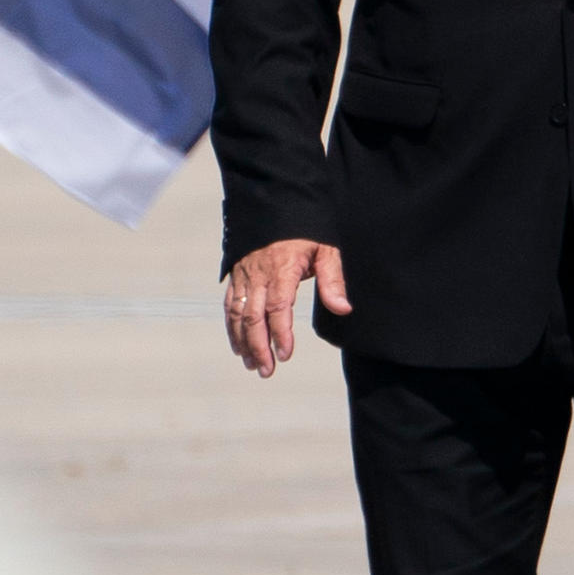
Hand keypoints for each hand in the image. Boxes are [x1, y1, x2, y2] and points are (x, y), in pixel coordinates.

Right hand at [223, 238, 345, 376]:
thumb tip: (343, 309)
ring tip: (254, 365)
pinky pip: (230, 305)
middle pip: (252, 317)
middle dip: (259, 346)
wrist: (278, 204)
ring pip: (237, 314)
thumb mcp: (326, 250)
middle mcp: (257, 275)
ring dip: (244, 342)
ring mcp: (244, 276)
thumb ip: (333, 281)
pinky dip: (232, 328)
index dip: (280, 333)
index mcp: (281, 269)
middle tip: (267, 371)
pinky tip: (239, 346)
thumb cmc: (308, 229)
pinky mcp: (236, 276)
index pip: (278, 307)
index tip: (286, 355)